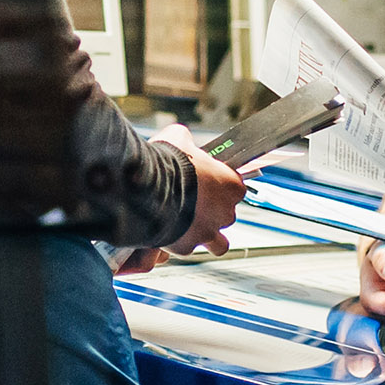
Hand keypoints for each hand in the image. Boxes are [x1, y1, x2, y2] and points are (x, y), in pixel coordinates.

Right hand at [162, 141, 245, 256]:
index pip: (235, 187)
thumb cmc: (169, 162)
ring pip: (219, 243)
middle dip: (212, 211)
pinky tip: (165, 235)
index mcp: (230, 185)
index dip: (220, 185)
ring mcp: (208, 232)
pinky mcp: (187, 246)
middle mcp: (225, 211)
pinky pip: (186, 248)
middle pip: (227, 215)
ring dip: (207, 236)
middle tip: (193, 203)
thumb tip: (181, 136)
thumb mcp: (178, 137)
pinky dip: (178, 244)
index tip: (207, 182)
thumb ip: (185, 139)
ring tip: (189, 230)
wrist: (149, 187)